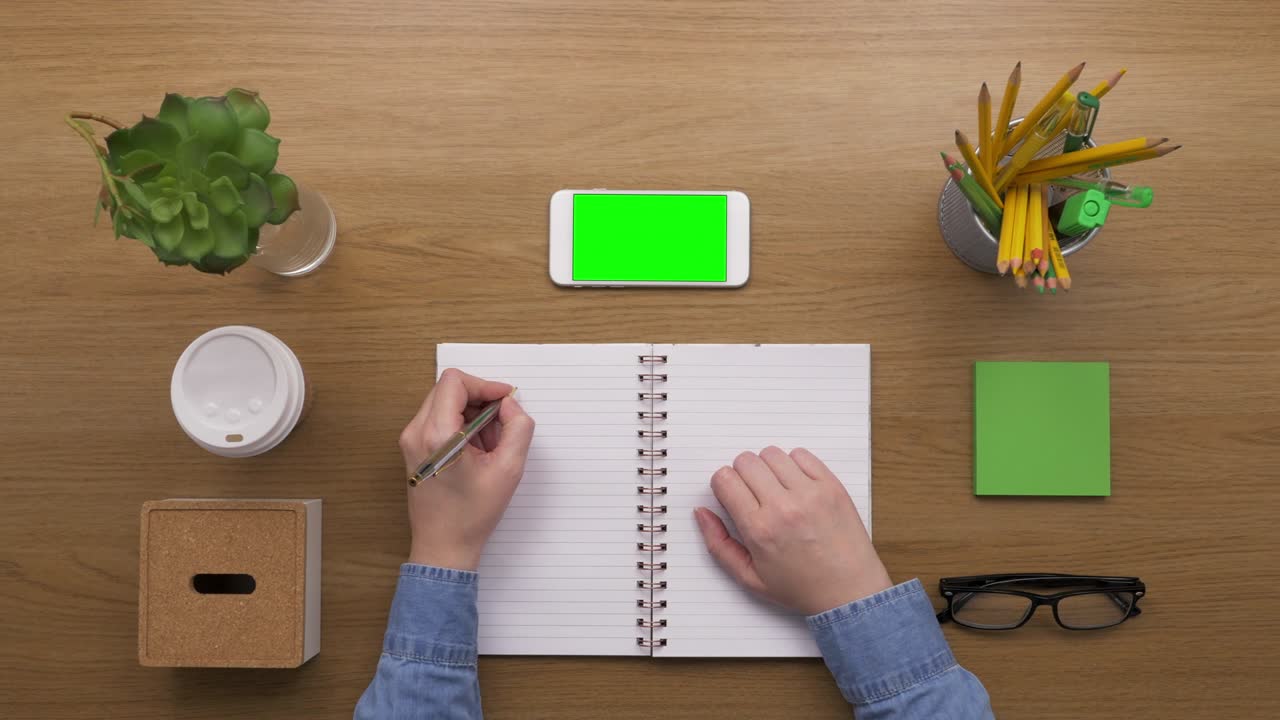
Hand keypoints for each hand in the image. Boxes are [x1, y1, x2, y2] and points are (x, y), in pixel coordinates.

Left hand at [399, 368, 534, 570]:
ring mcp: (410, 440)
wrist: (443, 545)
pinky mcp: (411, 448)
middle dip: (480, 400)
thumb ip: (518, 428)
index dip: (485, 385)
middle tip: (500, 426)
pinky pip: (437, 419)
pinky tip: (475, 451)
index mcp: (437, 435)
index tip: (505, 400)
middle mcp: (416, 432)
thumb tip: (510, 405)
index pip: (456, 381)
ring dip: (471, 413)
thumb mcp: (509, 470)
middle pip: (449, 389)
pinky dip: (460, 424)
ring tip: (488, 444)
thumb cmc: (471, 515)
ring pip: (444, 402)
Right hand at [694, 447, 891, 614]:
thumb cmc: (800, 587)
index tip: (732, 496)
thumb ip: (719, 544)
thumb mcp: (749, 578)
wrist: (849, 592)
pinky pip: (802, 455)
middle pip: (746, 461)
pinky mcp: (832, 486)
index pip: (725, 479)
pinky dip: (794, 464)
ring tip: (776, 489)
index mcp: (759, 529)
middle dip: (742, 474)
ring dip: (768, 467)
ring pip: (772, 454)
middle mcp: (783, 507)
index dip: (723, 485)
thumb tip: (702, 512)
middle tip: (754, 495)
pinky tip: (796, 485)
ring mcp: (810, 493)